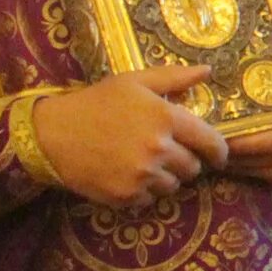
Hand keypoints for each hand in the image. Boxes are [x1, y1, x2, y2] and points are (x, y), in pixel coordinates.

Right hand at [36, 65, 229, 207]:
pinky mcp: (126, 196)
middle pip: (193, 168)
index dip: (219, 152)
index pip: (211, 142)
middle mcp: (159, 149)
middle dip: (185, 161)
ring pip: (172, 185)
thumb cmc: (96, 103)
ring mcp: (142, 175)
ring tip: (143, 162)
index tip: (218, 156)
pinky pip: (149, 199)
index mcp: (166, 118)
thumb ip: (174, 78)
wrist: (52, 134)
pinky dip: (143, 190)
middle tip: (166, 153)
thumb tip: (207, 71)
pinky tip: (126, 174)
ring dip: (165, 177)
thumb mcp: (134, 82)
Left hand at [226, 40, 271, 189]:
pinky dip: (251, 171)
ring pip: (260, 172)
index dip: (236, 136)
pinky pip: (271, 180)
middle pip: (257, 158)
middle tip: (202, 139)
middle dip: (228, 150)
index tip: (212, 128)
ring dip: (235, 163)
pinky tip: (235, 160)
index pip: (266, 137)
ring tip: (211, 149)